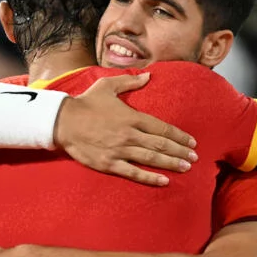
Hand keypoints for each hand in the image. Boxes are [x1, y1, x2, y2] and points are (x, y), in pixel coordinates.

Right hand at [55, 73, 198, 186]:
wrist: (62, 121)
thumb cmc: (85, 103)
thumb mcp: (107, 86)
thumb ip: (130, 81)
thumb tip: (149, 75)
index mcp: (132, 117)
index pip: (162, 128)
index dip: (179, 136)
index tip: (192, 142)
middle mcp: (129, 134)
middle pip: (161, 145)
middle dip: (180, 152)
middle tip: (194, 158)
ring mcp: (120, 150)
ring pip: (151, 159)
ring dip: (171, 164)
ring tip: (186, 167)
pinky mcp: (109, 163)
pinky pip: (134, 172)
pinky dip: (150, 177)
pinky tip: (164, 181)